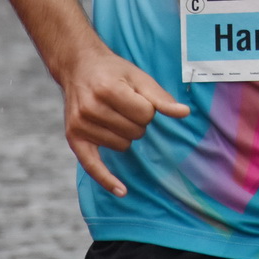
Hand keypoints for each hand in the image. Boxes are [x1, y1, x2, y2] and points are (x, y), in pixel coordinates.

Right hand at [56, 43, 188, 195]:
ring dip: (125, 135)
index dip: (148, 108)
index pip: (145, 114)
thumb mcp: (138, 77)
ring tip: (114, 115)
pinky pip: (92, 166)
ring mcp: (81, 124)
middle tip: (124, 105)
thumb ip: (160, 97)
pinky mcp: (74, 138)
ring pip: (122, 146)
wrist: (78, 67)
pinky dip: (107, 180)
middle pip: (135, 131)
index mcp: (108, 89)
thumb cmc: (112, 72)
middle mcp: (91, 108)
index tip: (137, 97)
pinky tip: (122, 191)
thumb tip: (184, 113)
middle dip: (137, 121)